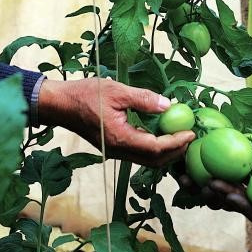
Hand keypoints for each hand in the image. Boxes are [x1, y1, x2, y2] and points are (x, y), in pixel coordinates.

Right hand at [36, 78, 191, 165]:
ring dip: (166, 151)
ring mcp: (115, 151)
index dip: (176, 143)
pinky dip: (154, 147)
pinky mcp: (114, 147)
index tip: (191, 132)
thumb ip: (143, 99)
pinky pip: (138, 153)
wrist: (60, 104)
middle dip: (175, 151)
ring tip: (181, 135)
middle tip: (191, 136)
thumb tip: (168, 104)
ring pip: (147, 159)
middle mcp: (119, 150)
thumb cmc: (84, 94)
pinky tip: (162, 133)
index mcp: (120, 138)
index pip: (155, 148)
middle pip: (154, 160)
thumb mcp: (116, 91)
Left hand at [179, 148, 251, 232]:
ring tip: (203, 175)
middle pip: (246, 206)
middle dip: (226, 197)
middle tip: (209, 184)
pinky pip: (244, 178)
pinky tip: (213, 161)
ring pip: (241, 193)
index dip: (247, 207)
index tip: (232, 195)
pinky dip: (230, 171)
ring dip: (222, 185)